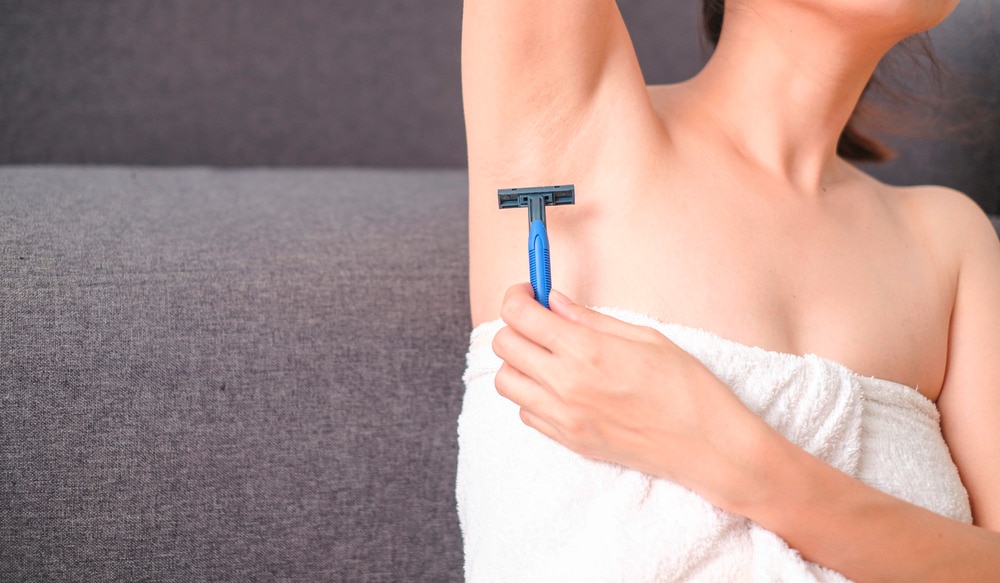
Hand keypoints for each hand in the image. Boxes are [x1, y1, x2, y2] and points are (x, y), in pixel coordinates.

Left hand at [492, 283, 769, 504]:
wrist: (706, 446)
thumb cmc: (686, 388)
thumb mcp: (645, 337)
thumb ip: (590, 318)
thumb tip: (553, 301)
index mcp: (586, 350)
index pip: (519, 314)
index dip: (517, 296)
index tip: (529, 292)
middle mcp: (566, 384)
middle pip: (503, 345)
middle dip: (515, 325)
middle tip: (538, 321)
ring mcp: (563, 417)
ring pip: (505, 382)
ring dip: (518, 363)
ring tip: (548, 356)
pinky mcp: (567, 441)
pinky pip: (526, 413)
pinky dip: (533, 396)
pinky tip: (561, 388)